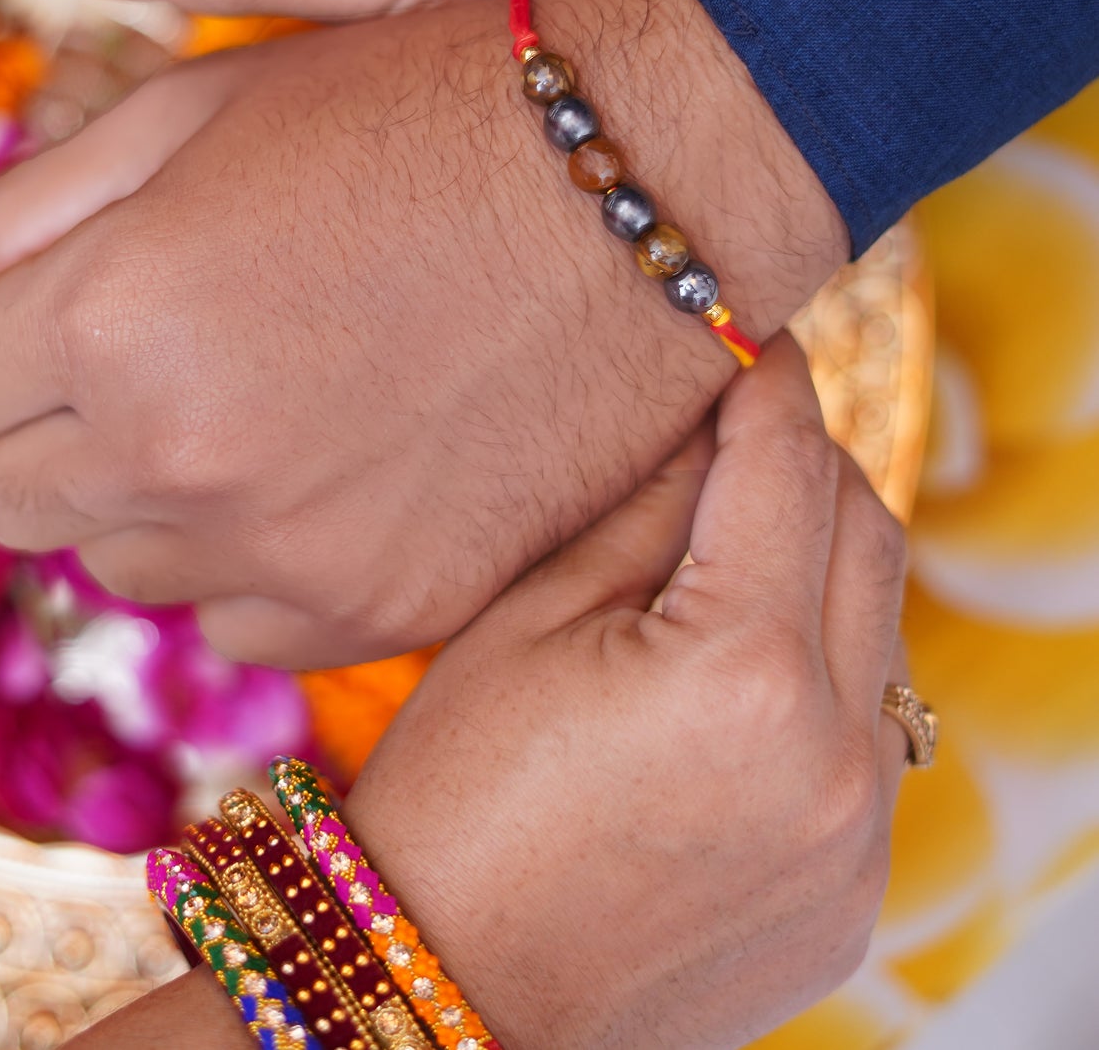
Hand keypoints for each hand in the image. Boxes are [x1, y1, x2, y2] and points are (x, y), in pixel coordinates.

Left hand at [0, 0, 847, 667]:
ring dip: (152, 497)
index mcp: (113, 319)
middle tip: (135, 366)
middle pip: (11, 497)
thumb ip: (45, 207)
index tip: (37, 327)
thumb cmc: (420, 111)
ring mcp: (288, 551)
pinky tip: (323, 476)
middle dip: (46, 427)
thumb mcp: (203, 102)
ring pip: (123, 568)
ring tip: (252, 408)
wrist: (642, 182)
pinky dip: (253, 560)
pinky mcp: (387, 608)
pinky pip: (243, 623)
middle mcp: (182, 459)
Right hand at [344, 334, 911, 1049]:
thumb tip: (706, 422)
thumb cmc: (457, 793)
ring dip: (821, 570)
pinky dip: (821, 674)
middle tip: (743, 433)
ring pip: (880, 637)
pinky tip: (736, 670)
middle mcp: (833, 758)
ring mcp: (857, 839)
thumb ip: (641, 508)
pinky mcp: (853, 893)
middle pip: (867, 540)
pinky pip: (870, 739)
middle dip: (811, 465)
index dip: (773, 387)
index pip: (789, 471)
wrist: (448, 987)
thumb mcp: (529, 621)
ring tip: (730, 549)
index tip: (757, 342)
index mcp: (741, 673)